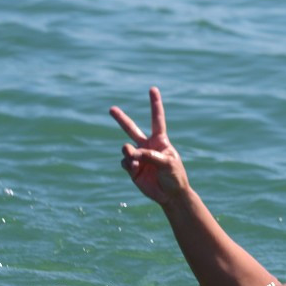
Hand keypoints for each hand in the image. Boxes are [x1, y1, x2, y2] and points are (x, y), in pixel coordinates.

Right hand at [110, 87, 188, 204]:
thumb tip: (131, 152)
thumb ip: (150, 155)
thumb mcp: (167, 164)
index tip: (153, 89)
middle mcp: (148, 146)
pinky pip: (124, 161)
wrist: (170, 196)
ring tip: (136, 161)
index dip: (155, 104)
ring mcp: (138, 156)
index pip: (156, 119)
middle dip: (121, 119)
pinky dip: (128, 164)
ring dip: (129, 153)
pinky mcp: (132, 167)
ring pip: (125, 148)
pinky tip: (135, 169)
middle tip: (111, 109)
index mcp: (160, 141)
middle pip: (131, 129)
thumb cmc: (174, 177)